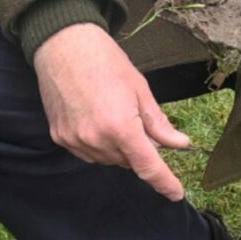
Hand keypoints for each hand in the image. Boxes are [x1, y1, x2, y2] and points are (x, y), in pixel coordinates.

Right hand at [33, 22, 192, 201]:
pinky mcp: (60, 138)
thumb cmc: (105, 61)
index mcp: (121, 126)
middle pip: (128, 162)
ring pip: (108, 160)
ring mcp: (75, 141)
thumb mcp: (140, 89)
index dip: (165, 183)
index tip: (176, 194)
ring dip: (118, 148)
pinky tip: (97, 119)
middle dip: (139, 149)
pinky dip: (99, 144)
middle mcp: (96, 139)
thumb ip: (158, 123)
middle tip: (137, 121)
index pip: (148, 167)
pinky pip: (88, 153)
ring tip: (113, 114)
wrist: (63, 45)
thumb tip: (180, 144)